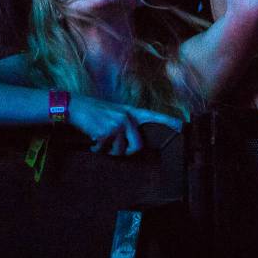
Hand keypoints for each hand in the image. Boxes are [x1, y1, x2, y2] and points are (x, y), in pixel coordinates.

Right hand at [68, 94, 182, 155]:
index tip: (182, 127)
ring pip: (119, 150)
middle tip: (115, 149)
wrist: (75, 106)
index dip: (168, 122)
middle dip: (125, 152)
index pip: (154, 116)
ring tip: (100, 140)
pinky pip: (105, 150)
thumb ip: (125, 124)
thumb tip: (134, 144)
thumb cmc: (93, 111)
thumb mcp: (113, 113)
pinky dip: (97, 148)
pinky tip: (92, 140)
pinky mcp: (107, 131)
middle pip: (137, 145)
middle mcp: (127, 117)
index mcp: (130, 111)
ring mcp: (118, 124)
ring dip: (108, 150)